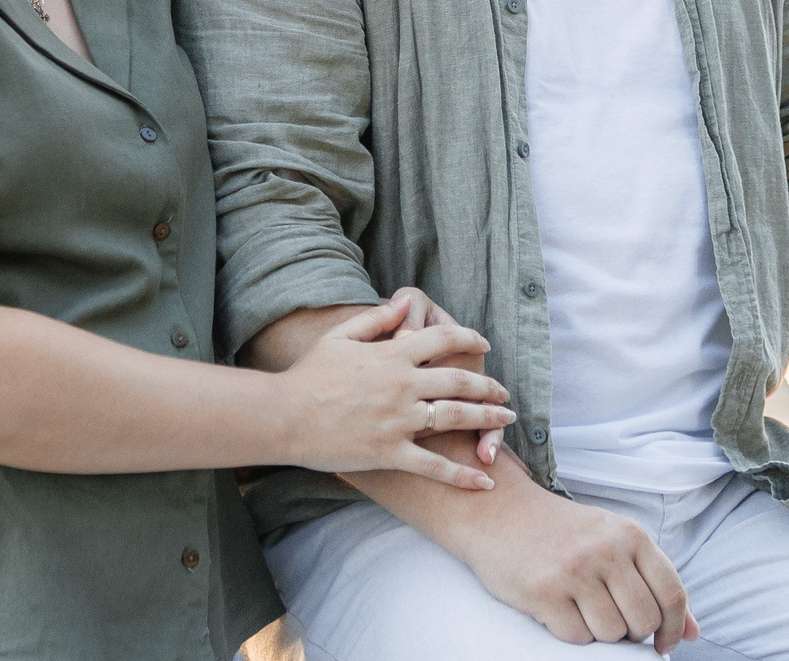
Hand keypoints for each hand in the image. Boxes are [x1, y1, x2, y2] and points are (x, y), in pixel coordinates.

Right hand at [277, 298, 513, 488]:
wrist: (283, 416)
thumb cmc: (308, 376)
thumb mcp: (340, 338)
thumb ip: (375, 320)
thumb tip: (403, 304)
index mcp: (392, 355)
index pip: (443, 338)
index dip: (469, 339)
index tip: (483, 344)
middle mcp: (403, 385)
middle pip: (459, 380)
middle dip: (488, 386)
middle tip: (504, 394)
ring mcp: (398, 420)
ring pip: (455, 418)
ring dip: (486, 420)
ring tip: (505, 423)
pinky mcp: (390, 452)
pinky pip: (434, 466)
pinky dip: (462, 476)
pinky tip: (484, 483)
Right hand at [451, 479, 698, 653]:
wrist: (499, 512)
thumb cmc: (562, 532)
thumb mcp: (613, 540)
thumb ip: (654, 581)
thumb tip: (693, 633)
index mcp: (629, 534)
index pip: (672, 594)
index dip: (675, 628)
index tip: (666, 643)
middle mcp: (605, 549)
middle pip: (643, 621)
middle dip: (633, 632)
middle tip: (613, 619)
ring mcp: (573, 570)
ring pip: (611, 633)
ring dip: (600, 634)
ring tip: (582, 609)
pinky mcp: (542, 591)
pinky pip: (576, 638)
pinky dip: (572, 634)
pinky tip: (559, 610)